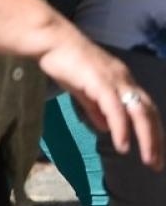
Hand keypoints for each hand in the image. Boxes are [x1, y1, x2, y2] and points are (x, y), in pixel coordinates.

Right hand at [40, 28, 162, 170]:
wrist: (50, 40)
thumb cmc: (64, 61)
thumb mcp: (83, 88)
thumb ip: (96, 108)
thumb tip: (106, 128)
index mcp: (122, 80)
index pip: (146, 108)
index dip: (153, 131)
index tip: (155, 152)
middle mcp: (124, 79)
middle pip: (149, 112)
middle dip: (156, 140)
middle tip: (157, 165)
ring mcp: (114, 80)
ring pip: (139, 112)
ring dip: (147, 138)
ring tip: (149, 160)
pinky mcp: (100, 82)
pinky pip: (116, 109)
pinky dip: (122, 128)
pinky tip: (123, 146)